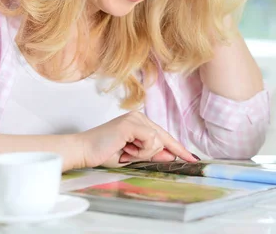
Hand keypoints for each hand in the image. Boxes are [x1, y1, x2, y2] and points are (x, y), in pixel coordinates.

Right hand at [74, 111, 196, 167]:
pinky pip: (151, 141)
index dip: (178, 148)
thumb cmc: (104, 153)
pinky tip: (125, 149)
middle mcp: (139, 117)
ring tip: (124, 152)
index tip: (192, 158)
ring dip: (143, 153)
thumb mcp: (133, 156)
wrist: (84, 151)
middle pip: (163, 138)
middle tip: (130, 155)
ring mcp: (136, 118)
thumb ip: (151, 154)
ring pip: (158, 141)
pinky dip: (141, 151)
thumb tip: (170, 156)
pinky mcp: (132, 123)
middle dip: (153, 153)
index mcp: (140, 122)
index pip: (164, 136)